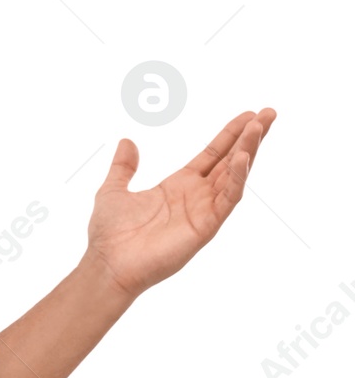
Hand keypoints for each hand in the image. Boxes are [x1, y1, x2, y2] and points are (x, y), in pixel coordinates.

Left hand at [84, 108, 276, 299]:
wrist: (108, 265)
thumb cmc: (110, 235)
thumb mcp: (114, 190)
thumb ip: (123, 167)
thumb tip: (127, 141)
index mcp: (178, 186)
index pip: (212, 155)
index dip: (229, 135)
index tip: (248, 115)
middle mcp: (196, 196)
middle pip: (230, 161)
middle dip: (250, 137)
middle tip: (269, 112)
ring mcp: (203, 211)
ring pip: (234, 176)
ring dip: (248, 151)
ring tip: (260, 127)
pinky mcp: (205, 227)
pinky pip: (227, 200)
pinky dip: (236, 178)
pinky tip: (243, 158)